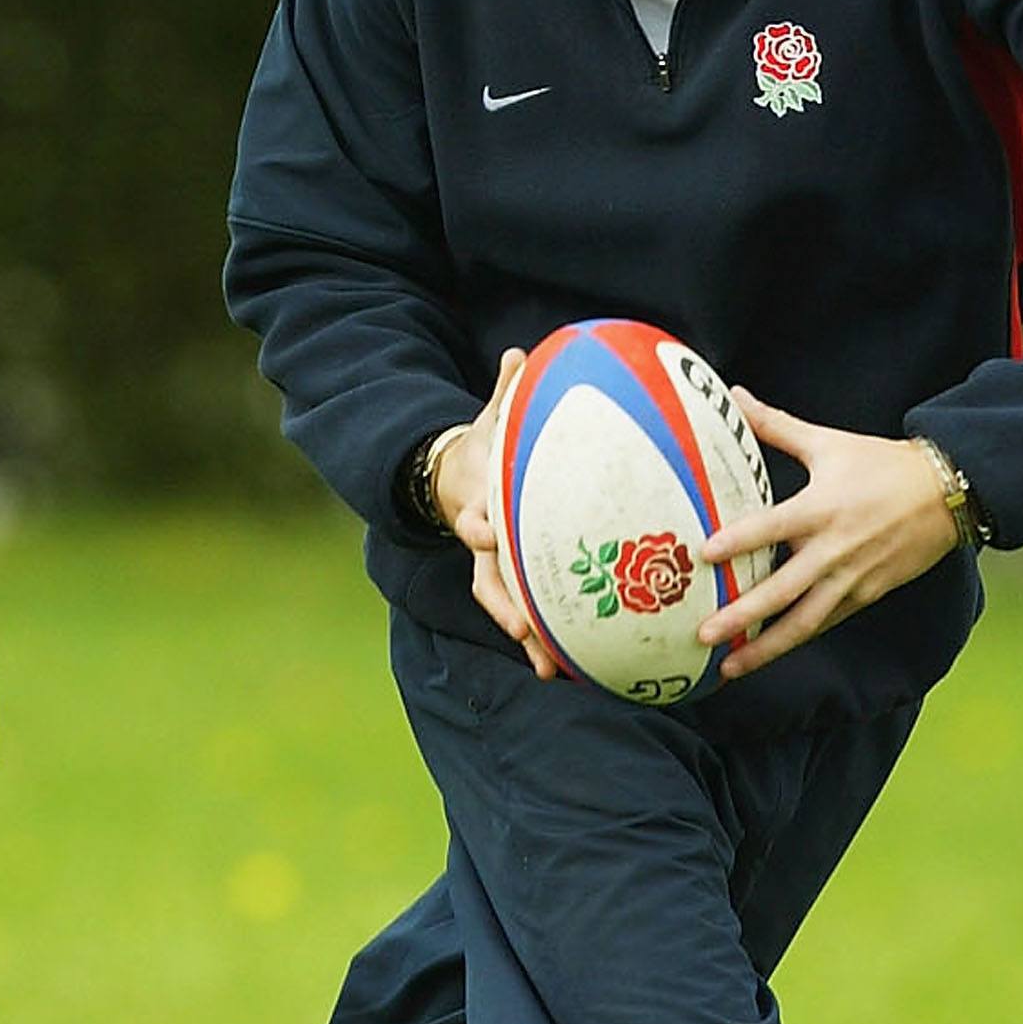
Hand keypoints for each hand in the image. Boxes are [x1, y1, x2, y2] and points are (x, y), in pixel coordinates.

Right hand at [431, 347, 557, 679]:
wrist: (454, 480)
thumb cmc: (482, 448)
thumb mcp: (488, 420)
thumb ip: (505, 392)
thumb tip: (519, 353)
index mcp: (478, 505)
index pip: (473, 518)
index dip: (479, 525)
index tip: (485, 532)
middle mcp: (482, 545)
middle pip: (489, 580)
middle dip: (505, 605)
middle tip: (524, 626)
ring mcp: (493, 569)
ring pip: (507, 609)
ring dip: (526, 638)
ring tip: (550, 667)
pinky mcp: (509, 585)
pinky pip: (528, 616)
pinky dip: (542, 643)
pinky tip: (569, 671)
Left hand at [696, 394, 960, 678]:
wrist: (947, 493)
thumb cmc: (883, 465)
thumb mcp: (829, 442)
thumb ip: (776, 426)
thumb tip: (735, 397)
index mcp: (822, 508)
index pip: (772, 527)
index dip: (740, 541)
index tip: (705, 555)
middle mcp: (834, 549)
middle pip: (783, 590)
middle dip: (743, 615)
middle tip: (704, 634)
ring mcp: (851, 579)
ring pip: (804, 622)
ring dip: (766, 647)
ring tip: (729, 667)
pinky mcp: (865, 596)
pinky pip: (825, 623)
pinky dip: (795, 640)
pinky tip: (766, 654)